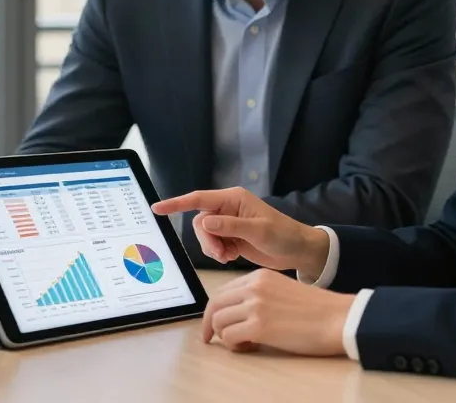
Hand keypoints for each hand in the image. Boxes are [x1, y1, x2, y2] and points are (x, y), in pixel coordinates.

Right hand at [151, 187, 329, 276]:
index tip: (157, 208)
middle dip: (206, 240)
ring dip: (212, 248)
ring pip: (205, 235)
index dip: (177, 203)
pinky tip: (231, 257)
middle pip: (200, 222)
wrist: (298, 251)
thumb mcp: (258, 230)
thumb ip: (230, 226)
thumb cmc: (284, 235)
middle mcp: (228, 208)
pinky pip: (213, 245)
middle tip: (220, 253)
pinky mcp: (231, 237)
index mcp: (233, 199)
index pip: (199, 199)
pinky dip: (218, 253)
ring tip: (228, 256)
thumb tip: (205, 221)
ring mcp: (229, 223)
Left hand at [202, 268, 353, 355]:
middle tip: (210, 338)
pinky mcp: (259, 326)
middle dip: (209, 323)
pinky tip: (250, 346)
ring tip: (243, 343)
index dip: (214, 309)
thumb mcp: (282, 290)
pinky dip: (234, 346)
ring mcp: (255, 305)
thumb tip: (238, 314)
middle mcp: (254, 287)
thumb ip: (259, 295)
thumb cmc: (316, 309)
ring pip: (219, 321)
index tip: (213, 323)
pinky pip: (229, 337)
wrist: (337, 318)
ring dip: (226, 336)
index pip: (223, 290)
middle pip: (215, 304)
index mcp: (259, 276)